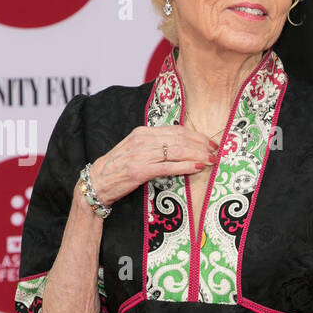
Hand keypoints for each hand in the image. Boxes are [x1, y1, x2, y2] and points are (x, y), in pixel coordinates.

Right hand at [88, 124, 216, 207]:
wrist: (96, 182)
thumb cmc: (119, 168)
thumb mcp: (137, 150)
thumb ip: (156, 146)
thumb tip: (181, 147)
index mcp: (142, 132)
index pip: (175, 130)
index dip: (196, 136)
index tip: (210, 142)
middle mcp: (142, 140)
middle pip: (179, 139)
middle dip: (200, 145)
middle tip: (215, 152)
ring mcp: (140, 154)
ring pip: (176, 151)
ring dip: (197, 155)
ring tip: (210, 160)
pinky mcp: (139, 170)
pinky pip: (167, 166)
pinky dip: (185, 166)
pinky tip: (197, 167)